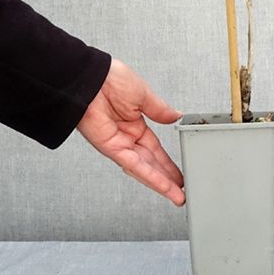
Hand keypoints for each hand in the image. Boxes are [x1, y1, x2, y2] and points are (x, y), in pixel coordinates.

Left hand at [76, 59, 184, 205]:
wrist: (91, 79)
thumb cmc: (110, 79)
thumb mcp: (144, 94)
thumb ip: (160, 110)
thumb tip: (175, 116)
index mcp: (134, 122)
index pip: (155, 148)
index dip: (168, 162)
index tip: (179, 172)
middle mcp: (126, 136)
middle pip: (151, 163)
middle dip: (167, 177)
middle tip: (182, 190)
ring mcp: (118, 144)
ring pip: (144, 169)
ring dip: (161, 183)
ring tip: (177, 195)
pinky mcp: (111, 149)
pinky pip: (134, 165)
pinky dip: (150, 176)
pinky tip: (164, 185)